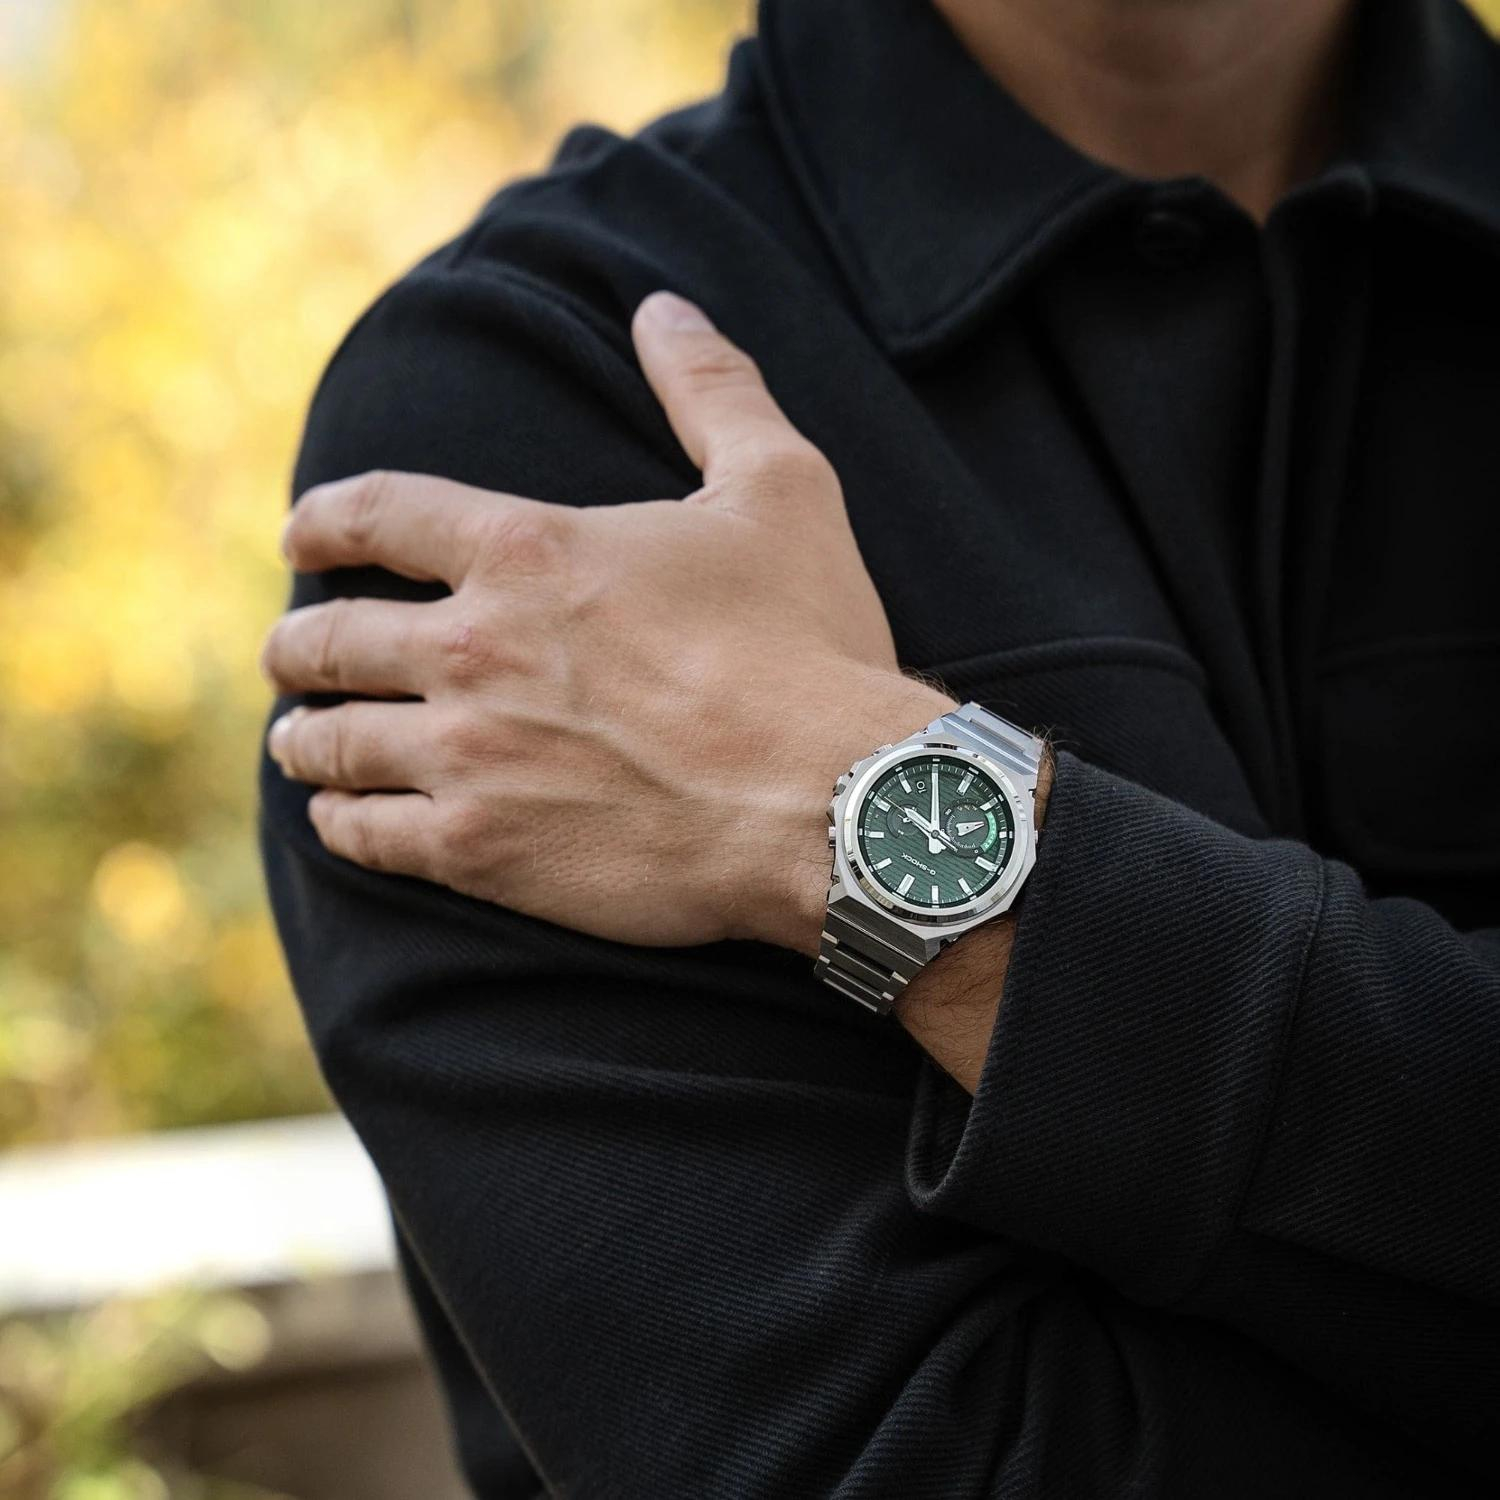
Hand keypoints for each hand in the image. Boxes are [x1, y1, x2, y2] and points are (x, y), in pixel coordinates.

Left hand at [262, 291, 953, 954]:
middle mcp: (473, 648)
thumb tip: (666, 308)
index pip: (377, 513)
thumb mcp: (780, 489)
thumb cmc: (808, 645)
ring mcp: (469, 756)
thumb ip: (713, 391)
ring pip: (333, 743)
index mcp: (528, 550)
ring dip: (304, 738)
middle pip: (331, 639)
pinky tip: (341, 819)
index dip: (323, 521)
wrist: (829, 801)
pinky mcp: (484, 851)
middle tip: (289, 655)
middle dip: (298, 645)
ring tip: (298, 743)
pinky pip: (368, 834)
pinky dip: (340, 822)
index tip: (300, 539)